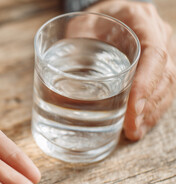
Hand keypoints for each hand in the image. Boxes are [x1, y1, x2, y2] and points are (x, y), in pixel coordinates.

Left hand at [86, 0, 175, 139]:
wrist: (107, 15)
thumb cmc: (92, 21)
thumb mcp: (80, 26)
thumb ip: (73, 51)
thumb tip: (56, 92)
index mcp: (141, 20)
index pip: (154, 54)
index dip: (145, 84)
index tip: (133, 109)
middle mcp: (158, 34)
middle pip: (164, 74)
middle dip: (148, 106)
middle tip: (131, 128)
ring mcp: (163, 50)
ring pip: (168, 85)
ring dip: (152, 112)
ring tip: (134, 132)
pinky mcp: (158, 66)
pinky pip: (163, 89)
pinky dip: (152, 109)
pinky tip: (140, 124)